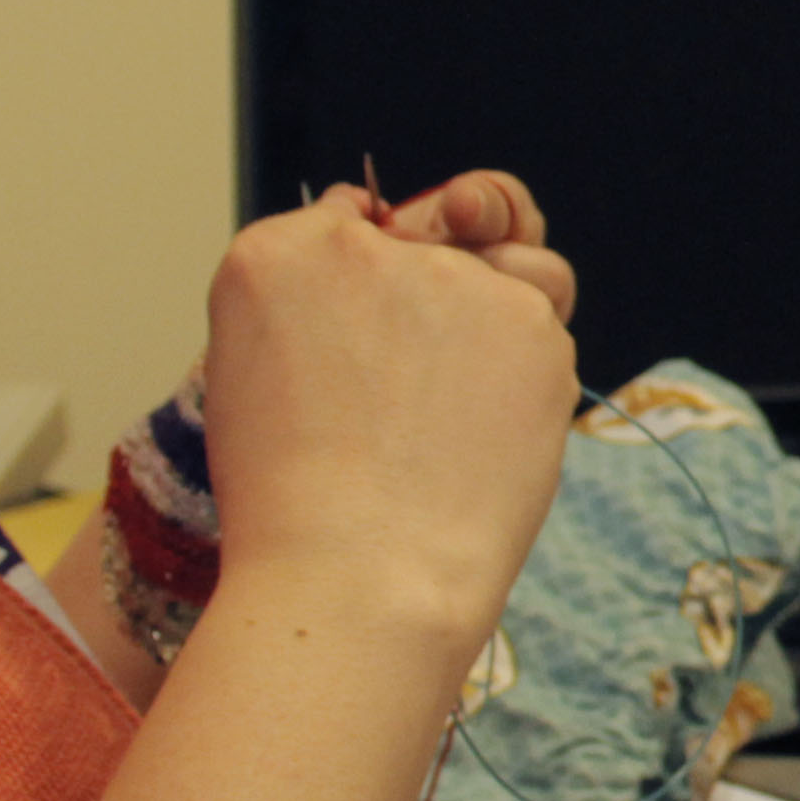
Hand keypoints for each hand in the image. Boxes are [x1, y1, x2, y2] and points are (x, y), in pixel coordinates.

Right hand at [196, 187, 578, 649]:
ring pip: (507, 270)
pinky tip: (487, 435)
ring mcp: (446, 272)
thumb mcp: (257, 384)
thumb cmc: (296, 510)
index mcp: (270, 257)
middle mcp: (356, 244)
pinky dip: (528, 376)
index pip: (346, 227)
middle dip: (443, 300)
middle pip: (434, 242)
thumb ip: (320, 316)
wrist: (357, 573)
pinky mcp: (524, 312)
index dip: (374, 287)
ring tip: (459, 417)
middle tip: (423, 392)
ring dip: (501, 322)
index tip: (373, 344)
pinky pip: (542, 324)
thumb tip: (389, 302)